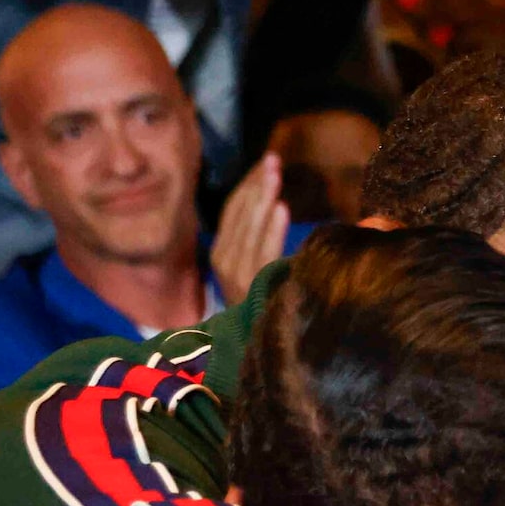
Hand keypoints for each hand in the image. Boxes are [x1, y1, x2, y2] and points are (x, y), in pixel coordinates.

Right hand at [209, 152, 289, 301]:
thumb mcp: (254, 267)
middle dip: (256, 184)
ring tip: (276, 172)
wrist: (254, 347)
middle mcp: (224, 261)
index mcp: (222, 253)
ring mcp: (237, 275)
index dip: (249, 185)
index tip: (265, 163)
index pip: (234, 210)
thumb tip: (277, 203)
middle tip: (273, 158)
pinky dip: (272, 229)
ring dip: (263, 197)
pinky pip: (263, 252)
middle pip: (239, 214)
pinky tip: (282, 208)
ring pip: (250, 228)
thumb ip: (259, 238)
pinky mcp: (253, 286)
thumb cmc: (261, 302)